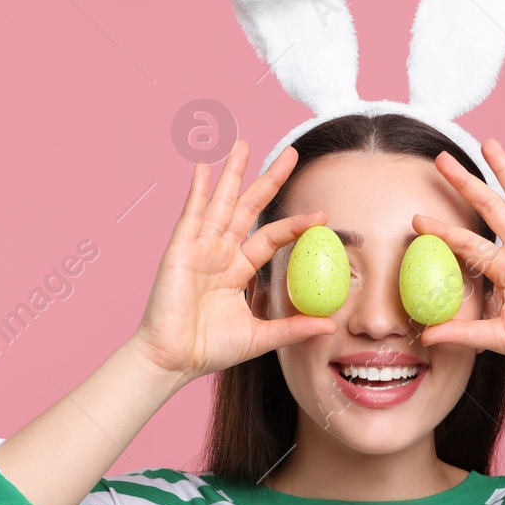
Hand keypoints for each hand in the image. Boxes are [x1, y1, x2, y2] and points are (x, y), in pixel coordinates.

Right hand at [130, 140, 335, 382]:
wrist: (174, 359)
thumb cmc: (209, 349)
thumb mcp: (260, 336)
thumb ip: (293, 327)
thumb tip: (330, 324)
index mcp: (238, 270)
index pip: (272, 237)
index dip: (295, 225)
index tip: (322, 216)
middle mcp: (220, 253)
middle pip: (250, 208)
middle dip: (269, 180)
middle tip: (290, 153)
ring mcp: (200, 248)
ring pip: (222, 202)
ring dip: (234, 173)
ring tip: (245, 144)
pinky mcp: (180, 249)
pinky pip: (191, 213)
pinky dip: (197, 188)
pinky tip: (204, 166)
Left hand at [412, 139, 504, 376]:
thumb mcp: (499, 335)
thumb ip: (463, 332)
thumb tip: (425, 337)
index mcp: (504, 270)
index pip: (466, 244)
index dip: (443, 231)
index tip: (416, 219)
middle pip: (488, 207)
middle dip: (464, 184)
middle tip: (441, 160)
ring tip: (488, 143)